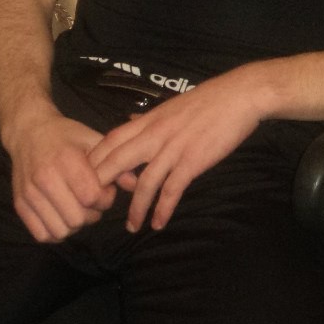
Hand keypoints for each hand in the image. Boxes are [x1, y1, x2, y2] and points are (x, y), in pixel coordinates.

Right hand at [8, 113, 116, 242]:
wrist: (29, 131)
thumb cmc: (66, 135)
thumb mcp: (92, 139)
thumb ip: (115, 162)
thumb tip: (135, 184)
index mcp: (67, 160)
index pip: (92, 197)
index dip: (105, 198)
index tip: (104, 189)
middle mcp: (45, 179)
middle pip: (77, 218)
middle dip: (91, 214)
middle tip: (91, 200)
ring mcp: (30, 194)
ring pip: (61, 230)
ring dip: (74, 224)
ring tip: (77, 207)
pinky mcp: (20, 205)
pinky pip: (42, 234)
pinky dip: (56, 231)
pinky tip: (62, 215)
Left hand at [89, 72, 262, 231]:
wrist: (238, 96)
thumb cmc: (208, 100)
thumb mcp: (171, 105)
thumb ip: (149, 118)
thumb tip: (129, 122)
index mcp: (149, 119)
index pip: (111, 139)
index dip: (95, 159)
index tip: (85, 178)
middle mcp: (155, 134)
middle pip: (117, 160)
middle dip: (102, 185)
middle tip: (94, 207)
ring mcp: (173, 148)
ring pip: (144, 182)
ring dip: (135, 208)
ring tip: (131, 227)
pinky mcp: (192, 161)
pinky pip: (171, 190)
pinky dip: (163, 209)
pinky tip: (158, 223)